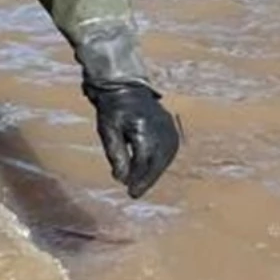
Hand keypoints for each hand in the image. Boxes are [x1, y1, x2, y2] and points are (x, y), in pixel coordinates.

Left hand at [84, 82, 180, 198]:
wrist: (124, 86)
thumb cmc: (112, 108)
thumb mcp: (107, 130)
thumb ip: (116, 154)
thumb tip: (122, 179)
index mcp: (144, 128)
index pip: (144, 161)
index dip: (138, 179)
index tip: (130, 193)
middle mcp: (161, 128)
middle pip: (157, 162)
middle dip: (147, 179)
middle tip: (135, 192)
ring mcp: (169, 127)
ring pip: (165, 158)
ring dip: (154, 172)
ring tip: (141, 183)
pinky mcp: (171, 128)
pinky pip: (169, 150)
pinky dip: (160, 162)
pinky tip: (150, 170)